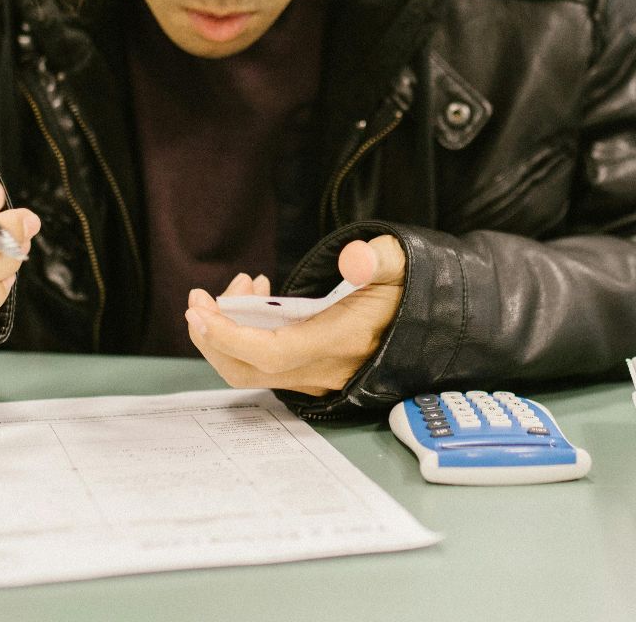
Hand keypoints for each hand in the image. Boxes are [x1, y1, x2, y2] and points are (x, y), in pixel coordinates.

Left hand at [184, 235, 405, 395]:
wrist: (437, 322)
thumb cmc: (413, 288)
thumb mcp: (400, 262)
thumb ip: (377, 258)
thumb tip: (354, 260)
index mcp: (341, 342)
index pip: (272, 354)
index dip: (229, 337)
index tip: (201, 311)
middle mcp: (326, 369)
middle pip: (249, 371)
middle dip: (213, 338)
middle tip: (198, 300)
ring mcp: (319, 376)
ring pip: (255, 370)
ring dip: (230, 333)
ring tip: (241, 287)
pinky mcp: (315, 372)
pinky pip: (269, 365)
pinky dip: (248, 337)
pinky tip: (258, 299)